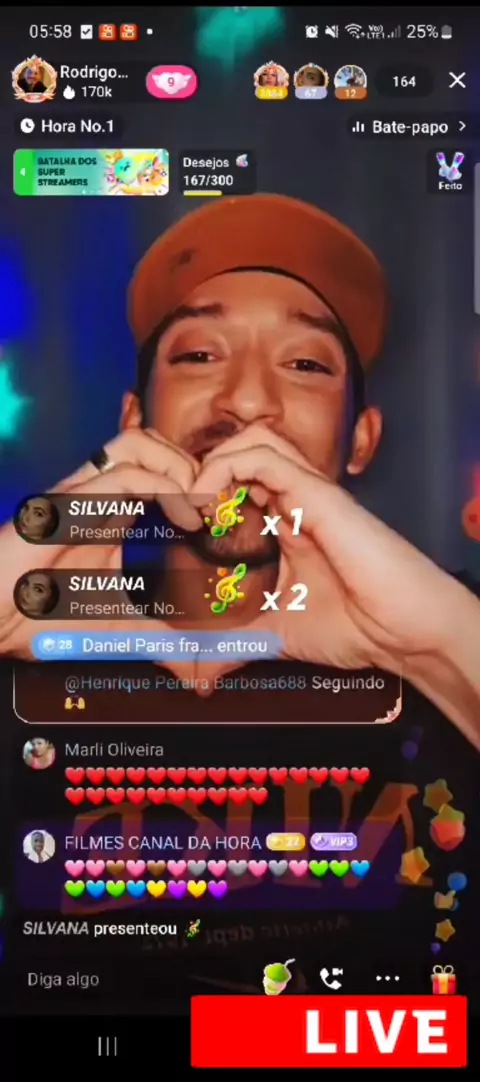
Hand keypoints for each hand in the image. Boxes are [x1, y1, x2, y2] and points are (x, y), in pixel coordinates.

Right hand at [0, 428, 201, 659]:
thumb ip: (159, 640)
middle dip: (193, 465)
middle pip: (152, 443)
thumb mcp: (119, 630)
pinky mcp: (68, 506)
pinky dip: (165, 488)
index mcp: (109, 514)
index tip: (224, 517)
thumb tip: (198, 668)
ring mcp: (81, 495)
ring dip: (179, 468)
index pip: (158, 468)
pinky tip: (185, 521)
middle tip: (216, 507)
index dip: (195, 481)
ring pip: (139, 444)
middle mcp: (97, 496)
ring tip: (200, 507)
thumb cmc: (40, 620)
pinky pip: (124, 475)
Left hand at [192, 425, 461, 673]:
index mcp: (287, 523)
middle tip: (178, 511)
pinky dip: (225, 468)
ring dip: (211, 463)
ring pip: (252, 442)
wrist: (402, 633)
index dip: (202, 492)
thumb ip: (235, 644)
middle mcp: (296, 501)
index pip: (238, 482)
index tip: (174, 525)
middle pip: (241, 452)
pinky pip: (263, 458)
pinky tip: (207, 502)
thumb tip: (198, 672)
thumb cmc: (356, 627)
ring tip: (192, 503)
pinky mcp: (317, 494)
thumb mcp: (275, 636)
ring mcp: (307, 493)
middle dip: (200, 471)